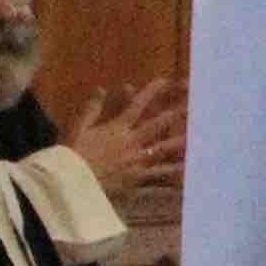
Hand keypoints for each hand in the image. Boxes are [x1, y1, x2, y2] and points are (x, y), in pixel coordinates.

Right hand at [63, 76, 187, 211]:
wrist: (67, 184)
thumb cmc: (69, 156)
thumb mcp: (77, 128)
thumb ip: (91, 109)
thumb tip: (102, 89)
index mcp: (116, 128)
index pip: (138, 105)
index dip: (153, 92)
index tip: (166, 81)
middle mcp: (131, 142)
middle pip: (158, 124)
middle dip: (177, 113)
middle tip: (195, 105)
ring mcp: (136, 160)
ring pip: (163, 148)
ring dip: (181, 140)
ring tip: (199, 134)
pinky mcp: (136, 178)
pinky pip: (158, 174)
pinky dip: (174, 171)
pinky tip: (189, 167)